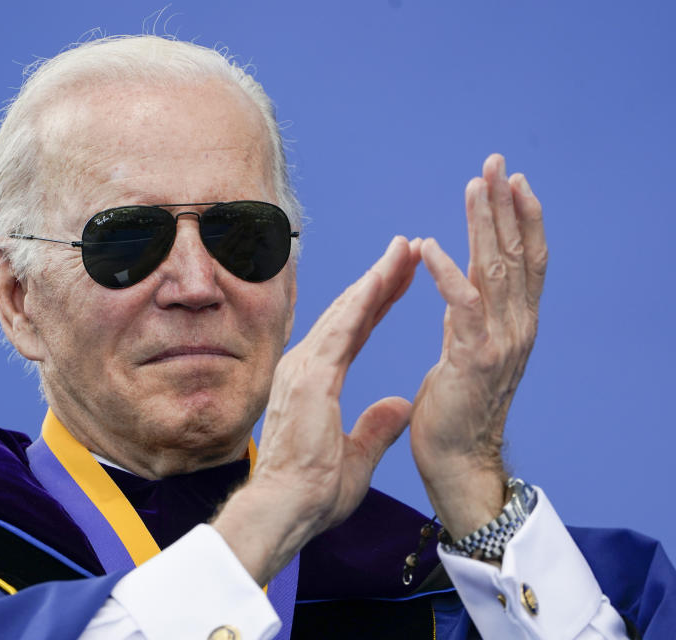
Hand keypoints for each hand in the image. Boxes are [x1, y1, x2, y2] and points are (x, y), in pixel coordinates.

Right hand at [214, 235, 420, 584]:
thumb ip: (377, 427)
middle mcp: (304, 368)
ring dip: (374, 280)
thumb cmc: (312, 493)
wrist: (286, 510)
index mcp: (315, 384)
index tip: (399, 279)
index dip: (377, 304)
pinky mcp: (308, 377)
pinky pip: (339, 330)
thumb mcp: (357, 456)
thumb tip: (400, 405)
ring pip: (344, 313)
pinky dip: (360, 302)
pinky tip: (380, 278)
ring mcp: (303, 370)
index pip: (353, 333)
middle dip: (379, 281)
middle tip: (407, 249)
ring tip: (402, 250)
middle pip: (349, 314)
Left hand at [410, 154, 546, 539]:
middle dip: (505, 205)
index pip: (524, 261)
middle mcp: (515, 327)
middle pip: (516, 254)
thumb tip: (463, 294)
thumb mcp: (465, 355)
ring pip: (496, 270)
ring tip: (476, 185)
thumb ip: (469, 322)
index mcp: (513, 325)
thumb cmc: (454, 412)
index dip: (520, 219)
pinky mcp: (473, 357)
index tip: (510, 182)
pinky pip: (462, 305)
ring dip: (485, 224)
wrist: (456, 461)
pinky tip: (429, 245)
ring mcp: (499, 342)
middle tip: (496, 163)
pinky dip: (446, 272)